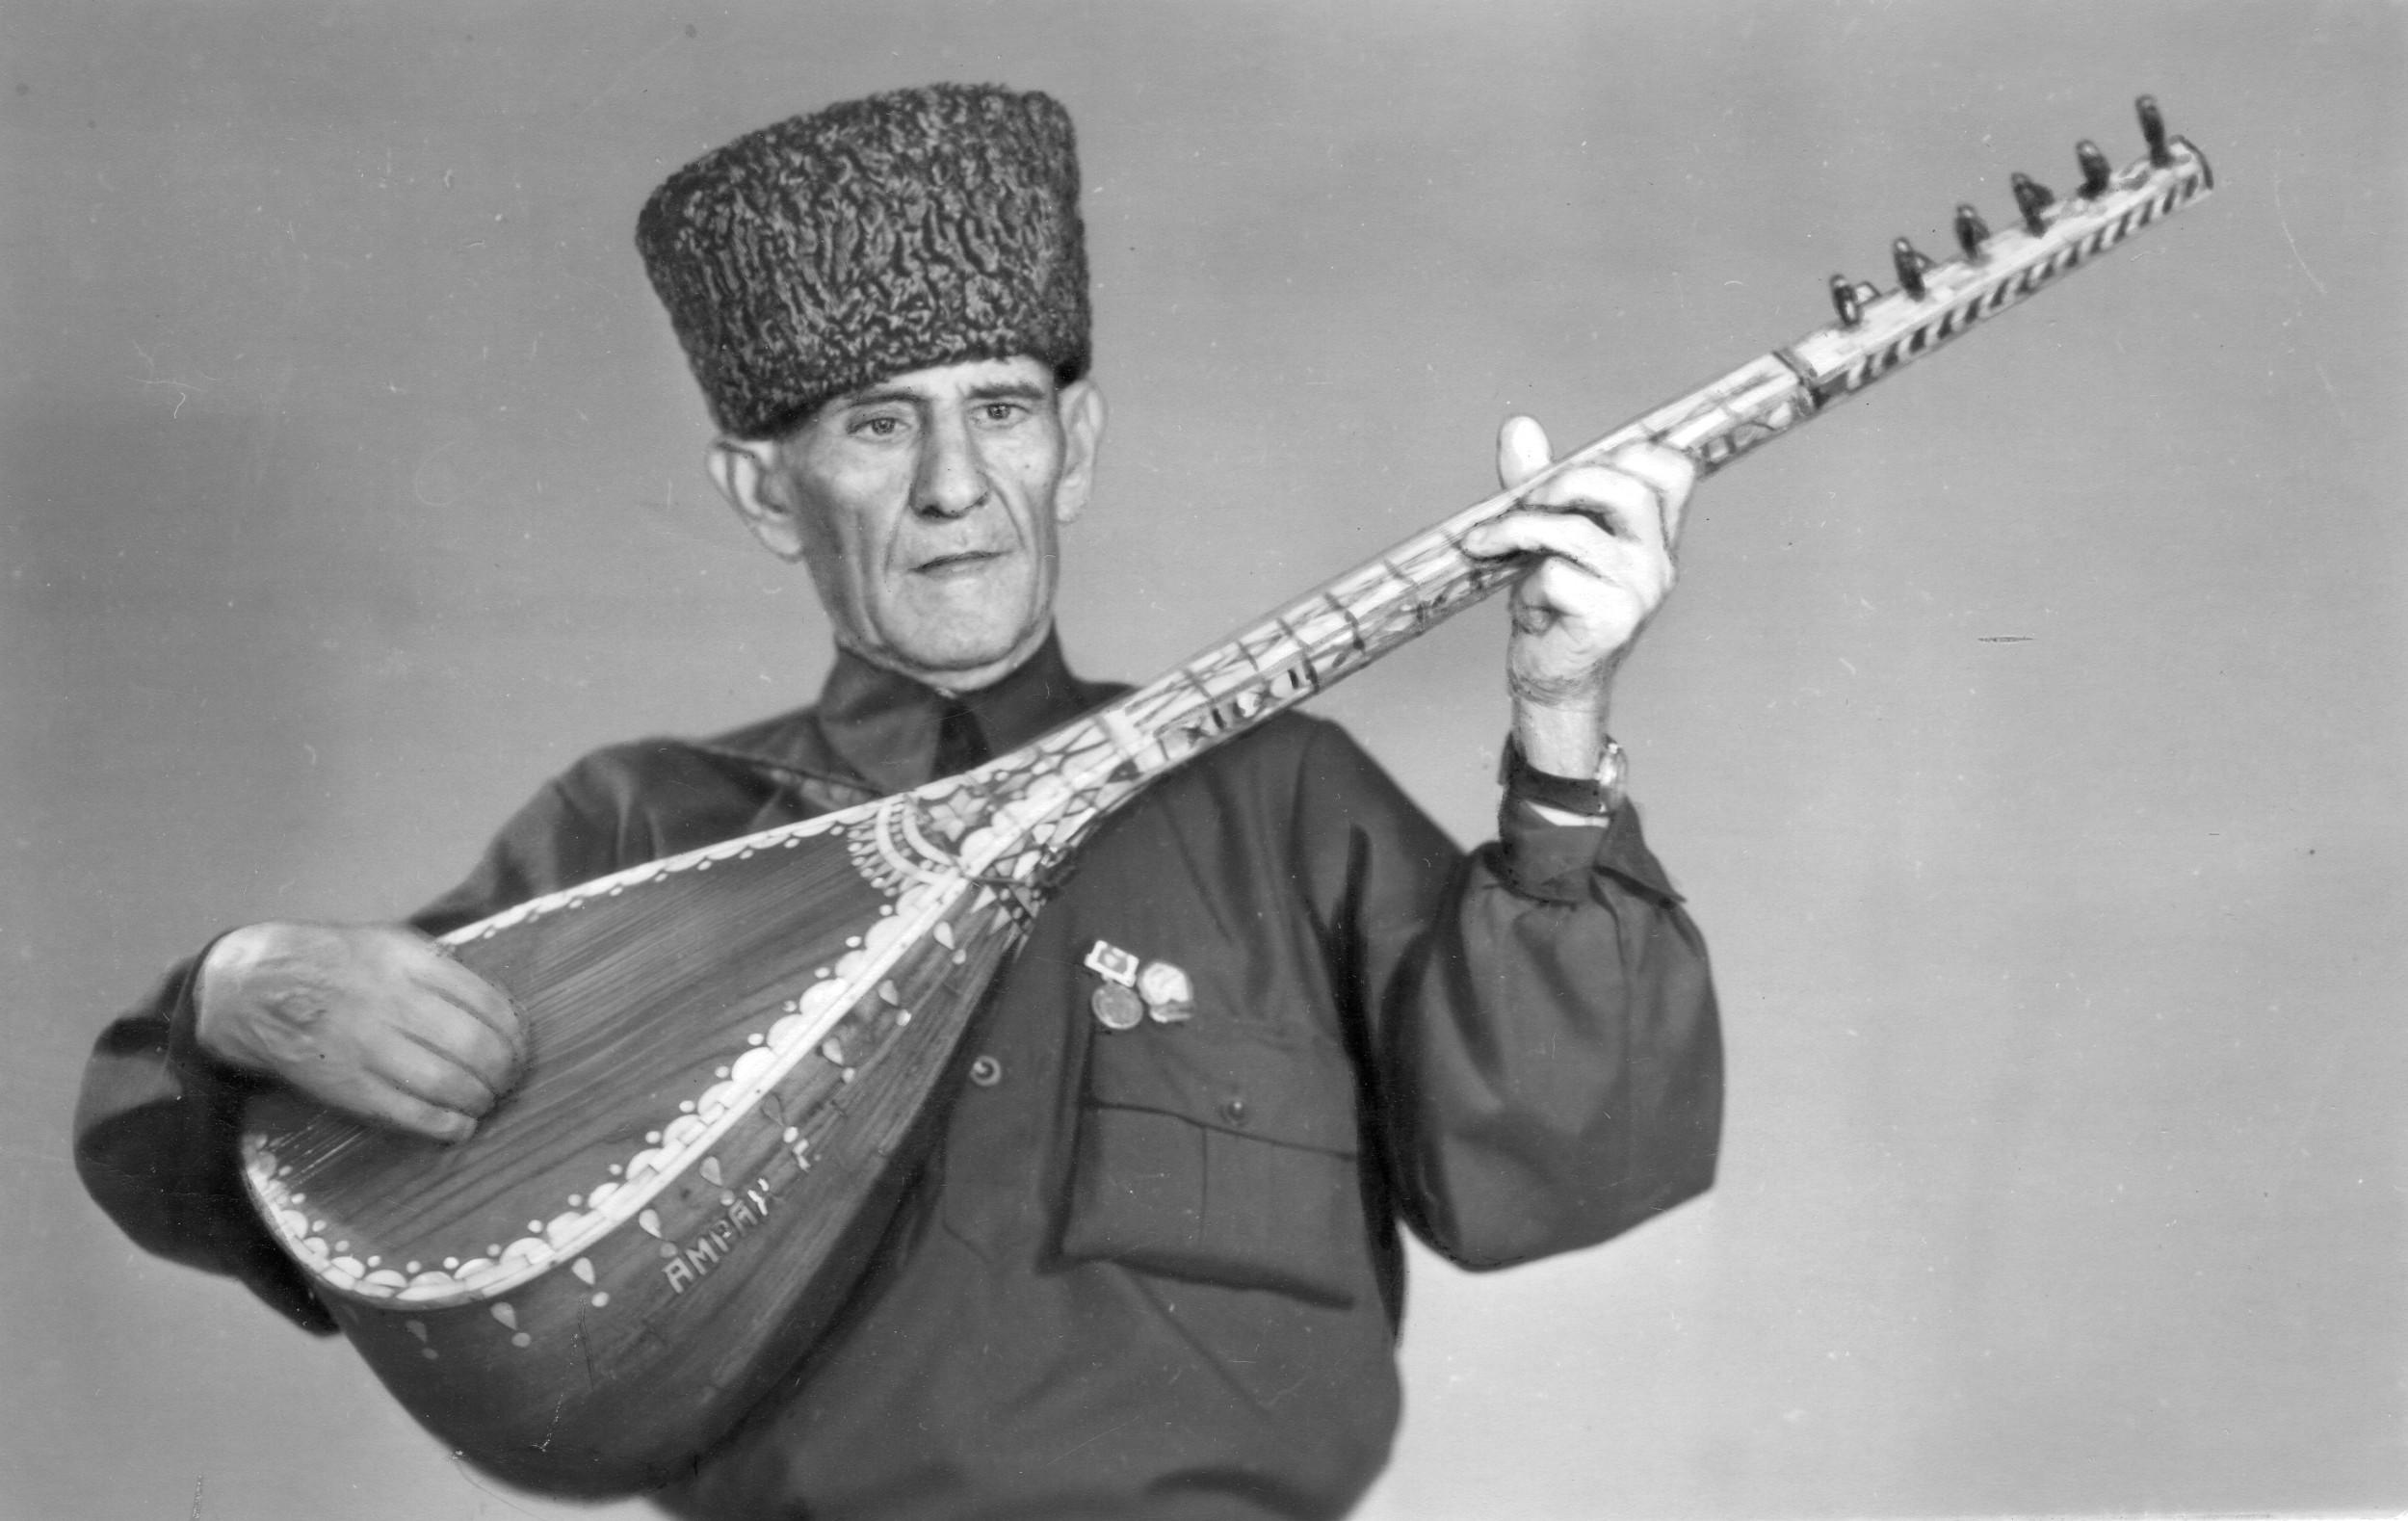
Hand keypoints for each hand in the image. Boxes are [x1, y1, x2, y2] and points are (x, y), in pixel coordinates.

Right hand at [196, 922, 524, 1142]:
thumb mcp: (391, 944)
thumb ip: (442, 972)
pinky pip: (409, 1114)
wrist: (253, 989)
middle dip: (505, 1072)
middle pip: (476, 1048)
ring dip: (481, 1100)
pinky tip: (460, 1125)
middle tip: (508, 1080)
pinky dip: (446, 1126)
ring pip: (448, 1084)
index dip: (517, 1035)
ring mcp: (369, 1048)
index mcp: (410, 964)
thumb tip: (497, 1011)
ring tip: (486, 1101)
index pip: (490, 1004)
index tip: (521, 1047)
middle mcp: (393, 1004)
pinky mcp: (347, 1087)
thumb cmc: (335, 963)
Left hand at [1460, 418, 1694, 775]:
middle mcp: (1658, 561)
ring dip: (1520, 530)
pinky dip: (1523, 586)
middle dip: (1565, 481)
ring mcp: (1638, 592)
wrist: (1552, 680)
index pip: (1673, 470)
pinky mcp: (1609, 621)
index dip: (1626, 453)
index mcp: (1655, 535)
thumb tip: (1519, 426)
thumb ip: (1537, 483)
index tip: (1574, 471)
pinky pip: (1554, 577)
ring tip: (1492, 545)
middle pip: (1629, 488)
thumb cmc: (1552, 604)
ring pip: (1576, 531)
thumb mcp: (1545, 536)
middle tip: (1525, 500)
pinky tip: (1527, 607)